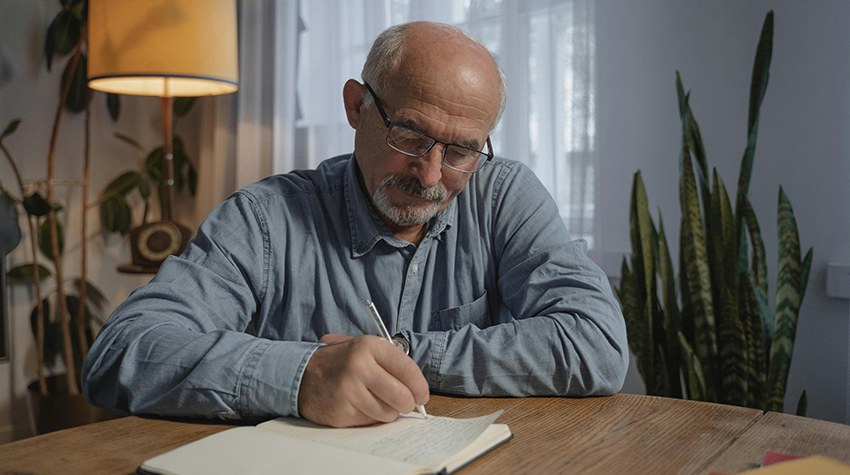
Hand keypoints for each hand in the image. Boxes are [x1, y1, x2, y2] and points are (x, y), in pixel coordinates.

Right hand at [298, 335, 429, 427]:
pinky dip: (370, 417)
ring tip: (377, 401)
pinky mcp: (341, 410)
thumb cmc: (339, 362)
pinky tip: (360, 406)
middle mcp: (359, 367)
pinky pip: (370, 421)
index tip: (422, 395)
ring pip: (388, 413)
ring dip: (388, 411)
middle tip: (405, 403)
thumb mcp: (362, 348)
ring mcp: (349, 390)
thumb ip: (389, 360)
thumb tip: (417, 386)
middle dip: (408, 404)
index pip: (408, 370)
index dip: (420, 386)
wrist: (301, 374)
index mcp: (369, 346)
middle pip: (402, 396)